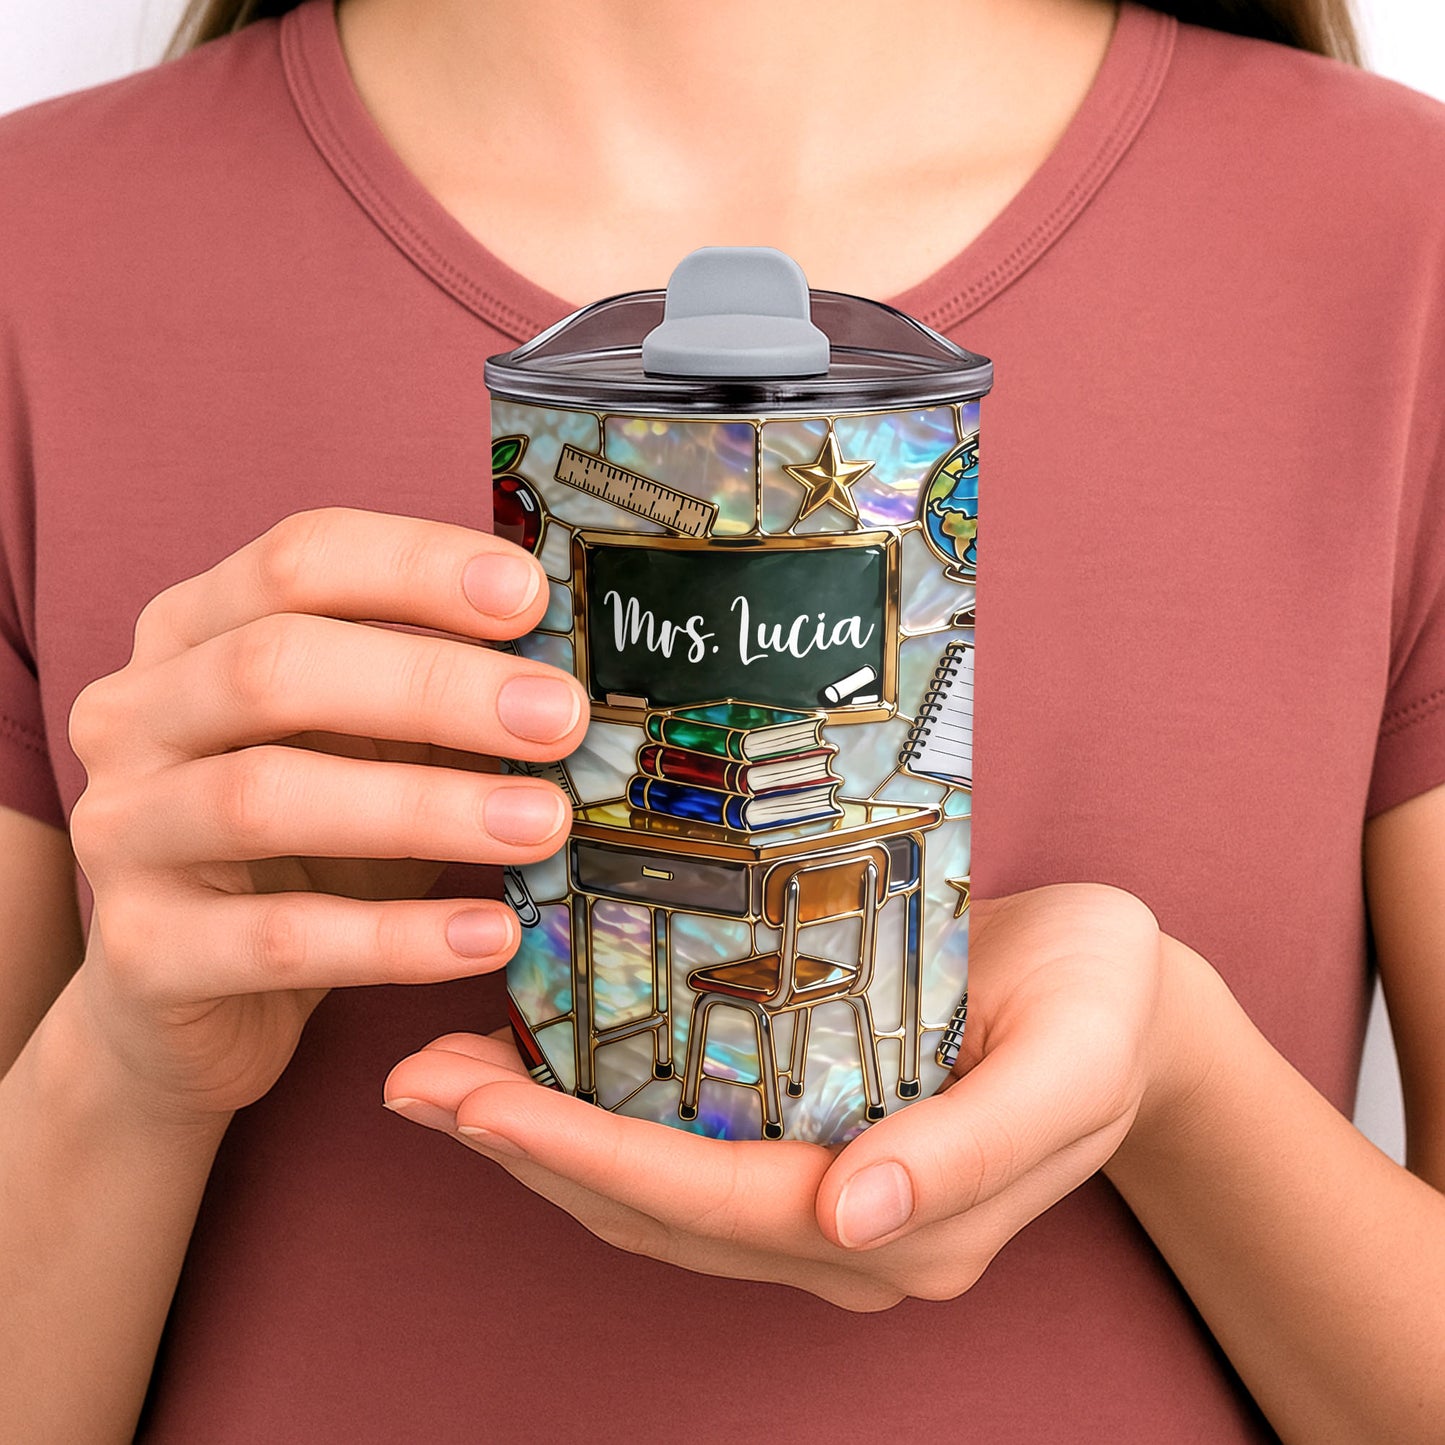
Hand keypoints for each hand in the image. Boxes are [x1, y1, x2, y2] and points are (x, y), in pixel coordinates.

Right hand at [66, 507, 587, 1122]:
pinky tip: (492, 933)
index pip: (295, 562)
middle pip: (273, 667)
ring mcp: (123, 833)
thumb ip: (438, 695)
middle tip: (558, 718)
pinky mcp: (144, 952)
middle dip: (433, 685)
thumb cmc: (303, 843)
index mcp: (190, 633)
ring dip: (425, 807)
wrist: (191, 991)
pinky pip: (281, 939)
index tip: (530, 596)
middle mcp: (134, 716)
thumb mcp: (367, 747)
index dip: (415, 568)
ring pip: (265, 799)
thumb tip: (563, 668)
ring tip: (544, 824)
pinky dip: (398, 937)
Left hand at [382, 882, 1208, 1309]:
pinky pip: (681, 1155)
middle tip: (418, 1085)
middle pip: (660, 1209)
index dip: (592, 1158)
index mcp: (913, 1221)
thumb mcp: (1071, 1055)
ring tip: (441, 1083)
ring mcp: (826, 1206)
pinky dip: (596, 1124)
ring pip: (654, 1195)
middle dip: (529, 1153)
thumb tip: (851, 1221)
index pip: (718, 1201)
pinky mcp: (811, 1154)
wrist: (1122, 994)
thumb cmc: (1103, 1003)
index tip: (479, 1107)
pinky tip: (536, 1073)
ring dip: (541, 1145)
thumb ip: (975, 1146)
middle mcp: (851, 1234)